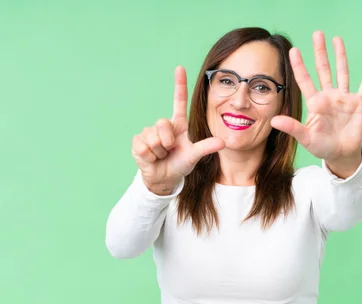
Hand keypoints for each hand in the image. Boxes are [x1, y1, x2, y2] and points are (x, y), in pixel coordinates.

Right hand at [132, 66, 225, 194]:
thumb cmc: (180, 164)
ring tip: (161, 156)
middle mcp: (163, 125)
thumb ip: (206, 148)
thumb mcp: (194, 156)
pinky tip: (151, 158)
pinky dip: (149, 156)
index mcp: (178, 124)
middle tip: (169, 151)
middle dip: (167, 142)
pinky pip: (143, 146)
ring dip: (159, 152)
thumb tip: (224, 142)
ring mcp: (149, 132)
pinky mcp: (138, 141)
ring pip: (153, 138)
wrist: (164, 178)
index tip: (180, 68)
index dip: (179, 85)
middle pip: (163, 123)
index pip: (179, 101)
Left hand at [271, 31, 361, 168]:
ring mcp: (344, 98)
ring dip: (340, 56)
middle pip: (323, 70)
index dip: (299, 66)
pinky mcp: (358, 103)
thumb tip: (273, 121)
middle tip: (317, 34)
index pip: (305, 80)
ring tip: (336, 39)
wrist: (340, 154)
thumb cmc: (321, 146)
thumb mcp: (306, 138)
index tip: (294, 50)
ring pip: (342, 72)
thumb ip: (292, 128)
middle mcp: (328, 96)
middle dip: (320, 52)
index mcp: (315, 102)